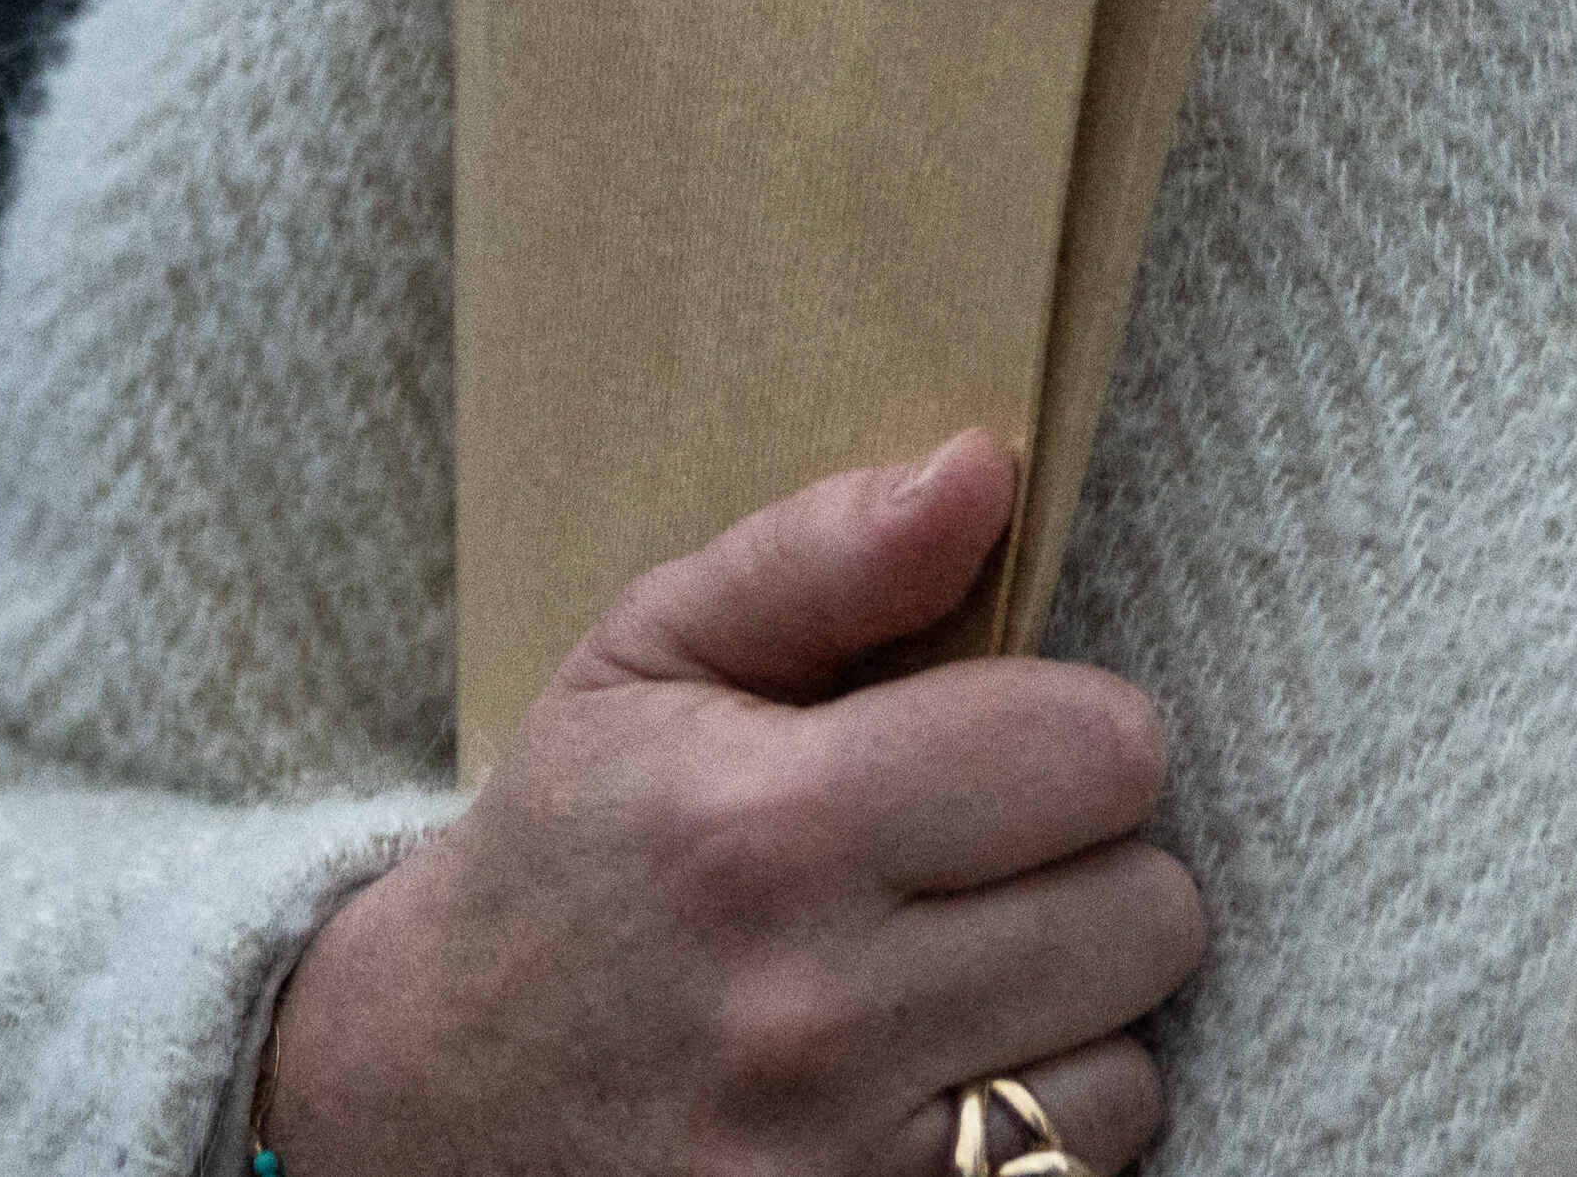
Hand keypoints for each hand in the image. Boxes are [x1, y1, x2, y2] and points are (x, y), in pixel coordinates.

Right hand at [261, 430, 1198, 1174]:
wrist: (429, 1096)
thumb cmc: (572, 849)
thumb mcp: (649, 659)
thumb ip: (826, 554)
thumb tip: (986, 469)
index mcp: (767, 828)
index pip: (1098, 751)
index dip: (1077, 730)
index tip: (1004, 742)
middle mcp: (813, 1013)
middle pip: (1148, 910)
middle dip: (1090, 865)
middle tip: (983, 860)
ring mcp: (843, 1167)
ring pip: (1131, 1061)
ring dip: (1073, 1009)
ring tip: (957, 969)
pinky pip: (1074, 1173)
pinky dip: (1039, 1125)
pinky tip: (942, 1075)